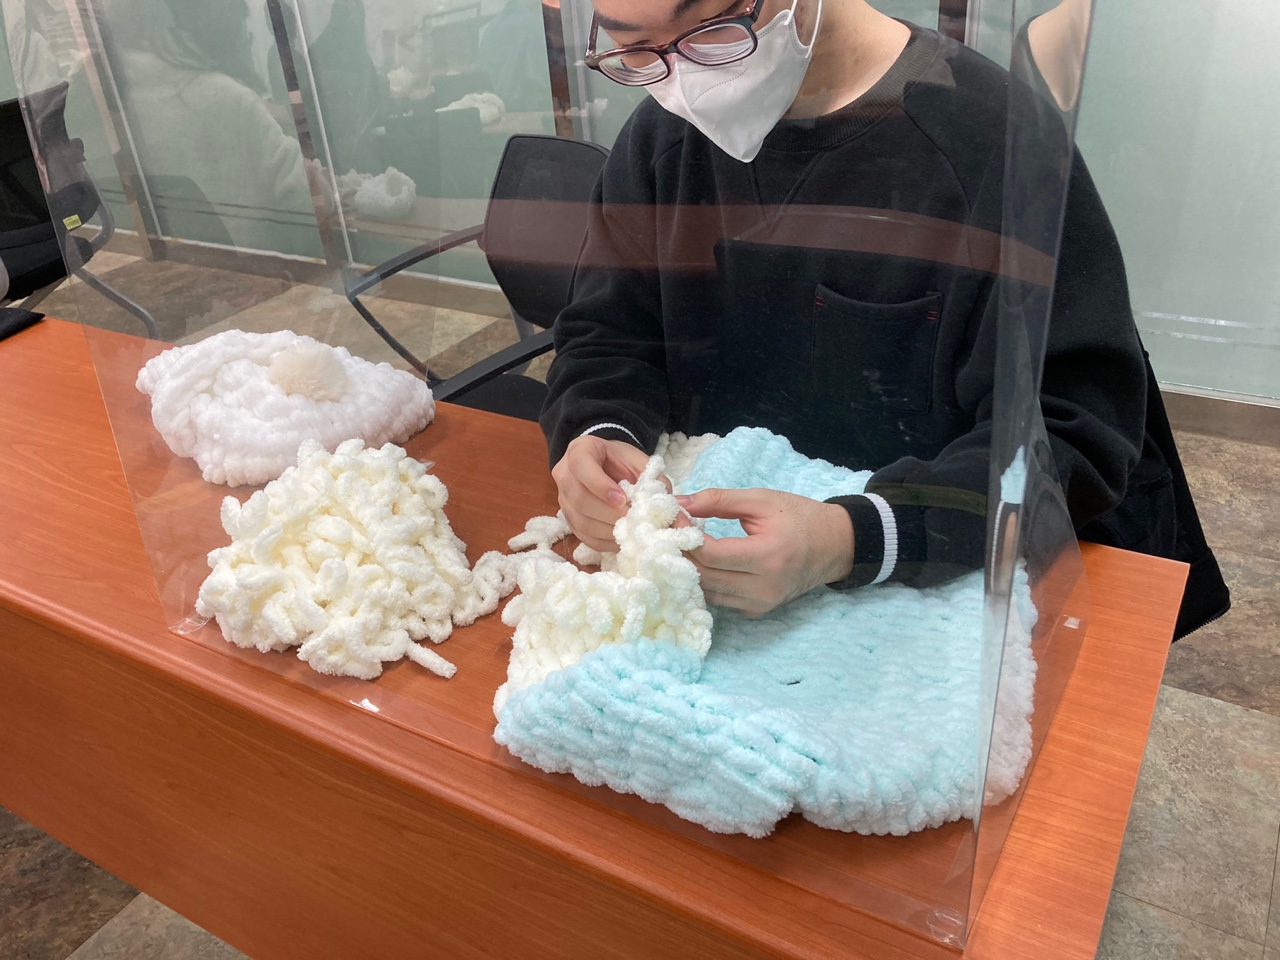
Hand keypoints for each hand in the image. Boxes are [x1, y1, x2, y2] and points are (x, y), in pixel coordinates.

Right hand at [552, 435, 653, 552]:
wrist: (607, 467)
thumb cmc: (624, 463)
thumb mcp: (641, 463)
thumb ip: (656, 482)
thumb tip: (676, 510)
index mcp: (580, 451)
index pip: (582, 466)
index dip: (600, 485)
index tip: (622, 499)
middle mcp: (564, 474)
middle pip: (579, 498)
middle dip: (608, 513)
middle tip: (633, 521)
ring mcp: (563, 499)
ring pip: (580, 520)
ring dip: (608, 530)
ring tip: (632, 533)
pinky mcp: (569, 521)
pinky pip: (584, 536)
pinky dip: (605, 542)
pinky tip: (623, 541)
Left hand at [679, 488, 853, 617]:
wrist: (834, 546)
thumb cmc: (799, 518)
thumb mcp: (761, 500)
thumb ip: (718, 501)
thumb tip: (680, 503)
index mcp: (768, 556)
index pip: (711, 554)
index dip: (685, 536)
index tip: (674, 517)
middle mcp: (764, 587)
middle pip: (705, 577)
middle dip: (682, 555)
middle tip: (670, 532)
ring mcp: (761, 604)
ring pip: (708, 593)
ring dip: (691, 571)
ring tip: (682, 547)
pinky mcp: (758, 611)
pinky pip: (721, 601)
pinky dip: (707, 584)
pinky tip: (703, 564)